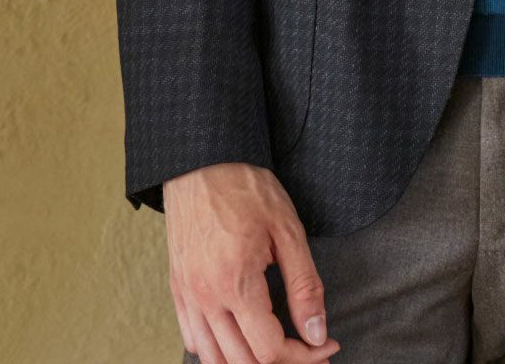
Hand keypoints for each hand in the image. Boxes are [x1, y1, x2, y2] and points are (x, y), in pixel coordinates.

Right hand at [165, 162, 341, 363]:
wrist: (202, 161)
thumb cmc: (246, 188)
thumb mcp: (287, 229)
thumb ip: (304, 285)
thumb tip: (317, 333)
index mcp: (235, 282)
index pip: (269, 350)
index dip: (304, 355)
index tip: (326, 344)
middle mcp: (206, 297)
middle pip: (243, 362)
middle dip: (282, 362)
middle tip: (310, 347)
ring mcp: (188, 296)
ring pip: (214, 360)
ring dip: (247, 361)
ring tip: (277, 346)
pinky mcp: (178, 289)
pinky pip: (192, 341)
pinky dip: (216, 351)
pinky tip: (239, 336)